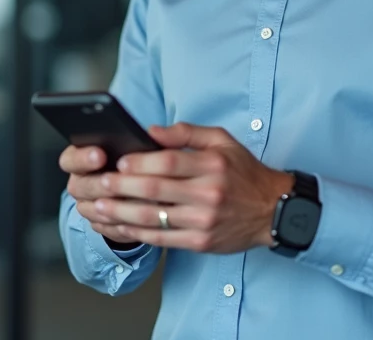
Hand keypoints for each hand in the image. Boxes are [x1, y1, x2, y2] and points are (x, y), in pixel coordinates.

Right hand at [59, 145, 139, 247]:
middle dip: (99, 184)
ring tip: (134, 201)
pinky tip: (138, 219)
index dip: (82, 158)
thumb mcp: (138, 143)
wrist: (137, 184)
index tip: (99, 155)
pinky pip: (106, 228)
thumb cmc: (135, 158)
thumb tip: (155, 133)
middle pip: (80, 187)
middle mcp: (79, 183)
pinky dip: (121, 224)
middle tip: (115, 181)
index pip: (70, 159)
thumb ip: (145, 138)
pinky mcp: (100, 224)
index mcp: (79, 158)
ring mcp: (87, 206)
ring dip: (112, 207)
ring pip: (92, 210)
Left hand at [91, 123, 294, 253]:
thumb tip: (151, 131)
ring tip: (100, 206)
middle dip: (122, 188)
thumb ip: (186, 133)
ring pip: (153, 218)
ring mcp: (203, 221)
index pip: (169, 162)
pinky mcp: (200, 242)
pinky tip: (121, 225)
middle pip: (155, 191)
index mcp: (212, 165)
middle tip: (101, 184)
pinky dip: (137, 233)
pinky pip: (162, 238)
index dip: (140, 163)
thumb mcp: (223, 141)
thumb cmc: (244, 172)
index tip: (119, 162)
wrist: (272, 210)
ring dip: (121, 213)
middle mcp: (208, 193)